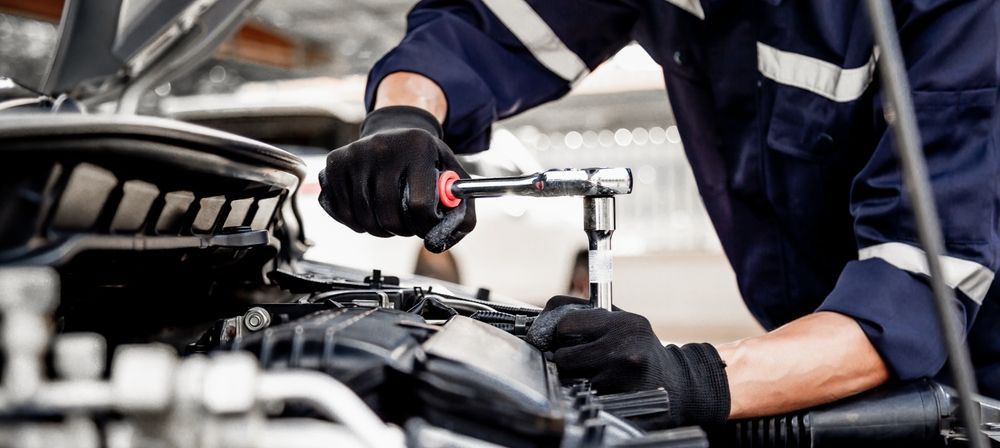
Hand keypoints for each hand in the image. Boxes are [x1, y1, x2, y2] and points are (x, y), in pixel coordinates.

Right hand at [318, 105, 475, 252]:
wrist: (396, 130)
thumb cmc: (426, 160)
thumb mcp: (454, 176)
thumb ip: (463, 213)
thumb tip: (439, 243)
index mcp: (419, 147)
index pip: (420, 205)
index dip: (425, 225)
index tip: (426, 224)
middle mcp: (384, 146)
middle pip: (389, 216)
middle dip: (401, 230)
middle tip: (407, 225)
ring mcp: (356, 154)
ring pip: (364, 218)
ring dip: (380, 229)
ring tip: (390, 217)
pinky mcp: (335, 163)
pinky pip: (342, 212)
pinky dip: (356, 222)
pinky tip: (369, 211)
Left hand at [527, 296, 730, 427]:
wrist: (675, 384)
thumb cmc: (641, 349)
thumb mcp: (623, 322)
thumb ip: (589, 314)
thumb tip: (547, 313)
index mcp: (624, 323)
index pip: (566, 323)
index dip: (560, 332)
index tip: (564, 336)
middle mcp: (624, 349)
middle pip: (563, 355)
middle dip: (564, 357)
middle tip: (576, 358)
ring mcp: (621, 378)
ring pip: (569, 378)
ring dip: (573, 376)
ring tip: (591, 371)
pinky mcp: (617, 400)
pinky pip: (582, 394)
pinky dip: (585, 391)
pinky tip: (602, 386)